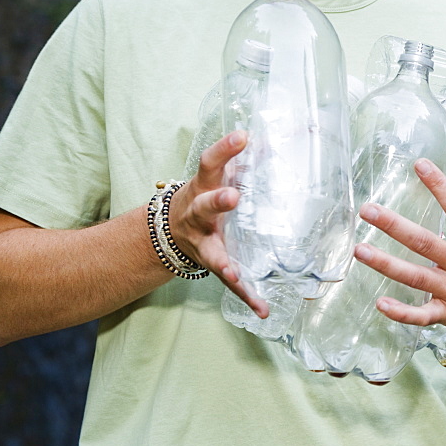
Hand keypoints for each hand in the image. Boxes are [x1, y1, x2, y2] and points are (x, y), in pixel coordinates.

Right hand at [167, 131, 268, 318]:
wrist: (170, 229)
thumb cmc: (205, 194)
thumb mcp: (216, 175)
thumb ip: (242, 160)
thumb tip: (275, 136)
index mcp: (202, 187)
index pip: (210, 163)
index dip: (224, 149)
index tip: (243, 136)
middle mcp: (198, 215)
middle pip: (205, 207)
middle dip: (218, 202)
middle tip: (234, 197)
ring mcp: (203, 243)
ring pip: (212, 253)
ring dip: (225, 263)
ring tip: (235, 275)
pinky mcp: (213, 264)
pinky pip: (230, 284)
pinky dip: (247, 297)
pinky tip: (263, 309)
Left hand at [353, 158, 445, 361]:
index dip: (438, 184)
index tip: (418, 164)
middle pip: (423, 242)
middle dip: (393, 225)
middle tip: (368, 209)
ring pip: (414, 276)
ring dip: (385, 264)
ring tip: (359, 249)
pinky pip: (420, 316)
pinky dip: (400, 312)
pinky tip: (379, 302)